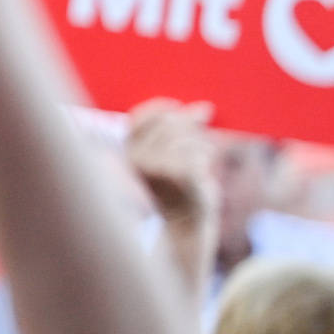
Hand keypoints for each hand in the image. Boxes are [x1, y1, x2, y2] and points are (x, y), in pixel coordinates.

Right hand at [124, 97, 215, 225]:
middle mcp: (134, 157)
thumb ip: (180, 133)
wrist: (185, 226)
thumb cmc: (180, 190)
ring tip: (207, 154)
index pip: (140, 118)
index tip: (180, 107)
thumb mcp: (173, 158)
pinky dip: (204, 158)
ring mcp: (154, 166)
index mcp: (126, 152)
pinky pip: (197, 153)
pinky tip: (203, 172)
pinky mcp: (177, 173)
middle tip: (204, 131)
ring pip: (185, 138)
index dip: (161, 108)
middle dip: (190, 124)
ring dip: (201, 143)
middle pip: (168, 123)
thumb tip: (204, 108)